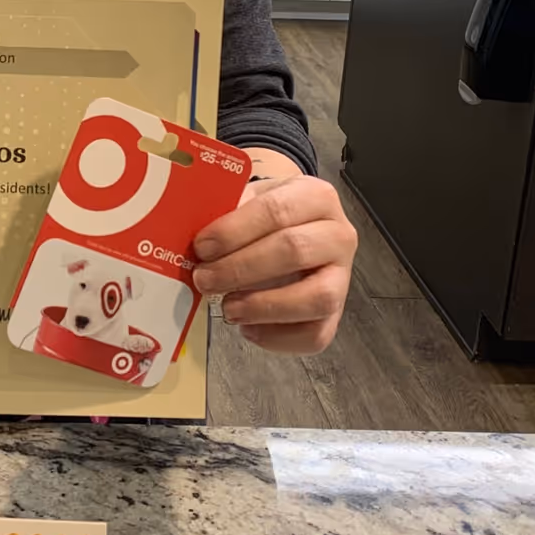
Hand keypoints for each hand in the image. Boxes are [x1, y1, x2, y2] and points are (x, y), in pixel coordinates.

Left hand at [192, 176, 355, 354]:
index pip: (276, 210)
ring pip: (317, 298)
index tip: (201, 247)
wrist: (295, 229)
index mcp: (316, 196)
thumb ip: (226, 211)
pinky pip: (316, 334)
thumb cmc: (265, 215)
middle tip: (204, 280)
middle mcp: (339, 234)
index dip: (235, 230)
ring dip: (265, 307)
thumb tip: (192, 237)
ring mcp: (343, 276)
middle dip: (241, 269)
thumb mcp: (248, 199)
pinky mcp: (337, 313)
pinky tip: (247, 328)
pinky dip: (278, 337)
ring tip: (228, 309)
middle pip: (294, 251)